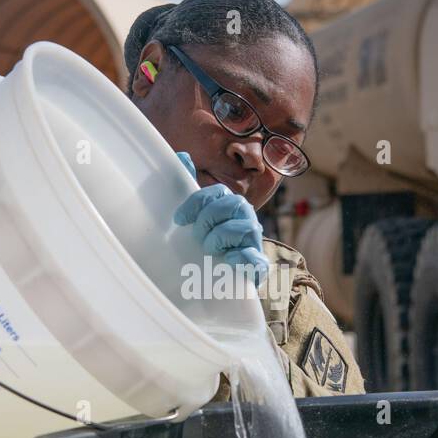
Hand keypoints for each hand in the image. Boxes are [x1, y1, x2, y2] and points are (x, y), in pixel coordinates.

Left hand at [172, 153, 268, 286]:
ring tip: (210, 249)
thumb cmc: (207, 243)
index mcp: (230, 207)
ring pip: (246, 228)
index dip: (197, 202)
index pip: (219, 193)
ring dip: (221, 237)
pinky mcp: (257, 267)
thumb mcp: (196, 216)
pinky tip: (229, 260)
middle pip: (235, 204)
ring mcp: (254, 243)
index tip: (180, 219)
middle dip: (209, 218)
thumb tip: (182, 157)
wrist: (217, 280)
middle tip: (197, 235)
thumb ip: (189, 188)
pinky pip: (256, 259)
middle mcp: (246, 220)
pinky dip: (242, 258)